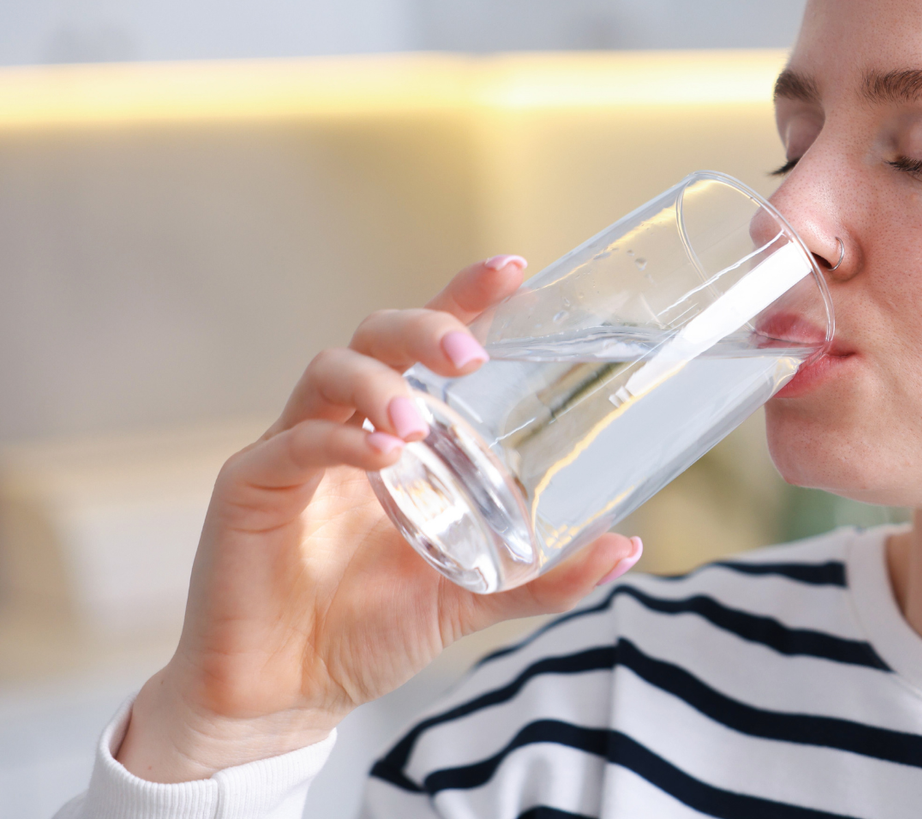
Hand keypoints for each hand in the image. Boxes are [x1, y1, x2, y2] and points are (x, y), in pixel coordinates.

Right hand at [115, 256, 644, 782]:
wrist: (287, 695)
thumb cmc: (371, 628)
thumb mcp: (472, 598)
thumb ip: (544, 576)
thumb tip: (627, 545)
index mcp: (396, 432)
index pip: (427, 345)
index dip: (464, 299)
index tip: (516, 269)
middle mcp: (343, 424)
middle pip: (375, 335)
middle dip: (425, 327)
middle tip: (470, 354)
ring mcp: (291, 449)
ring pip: (328, 373)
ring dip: (380, 384)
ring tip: (420, 420)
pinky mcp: (249, 488)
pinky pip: (292, 445)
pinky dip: (339, 441)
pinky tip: (383, 458)